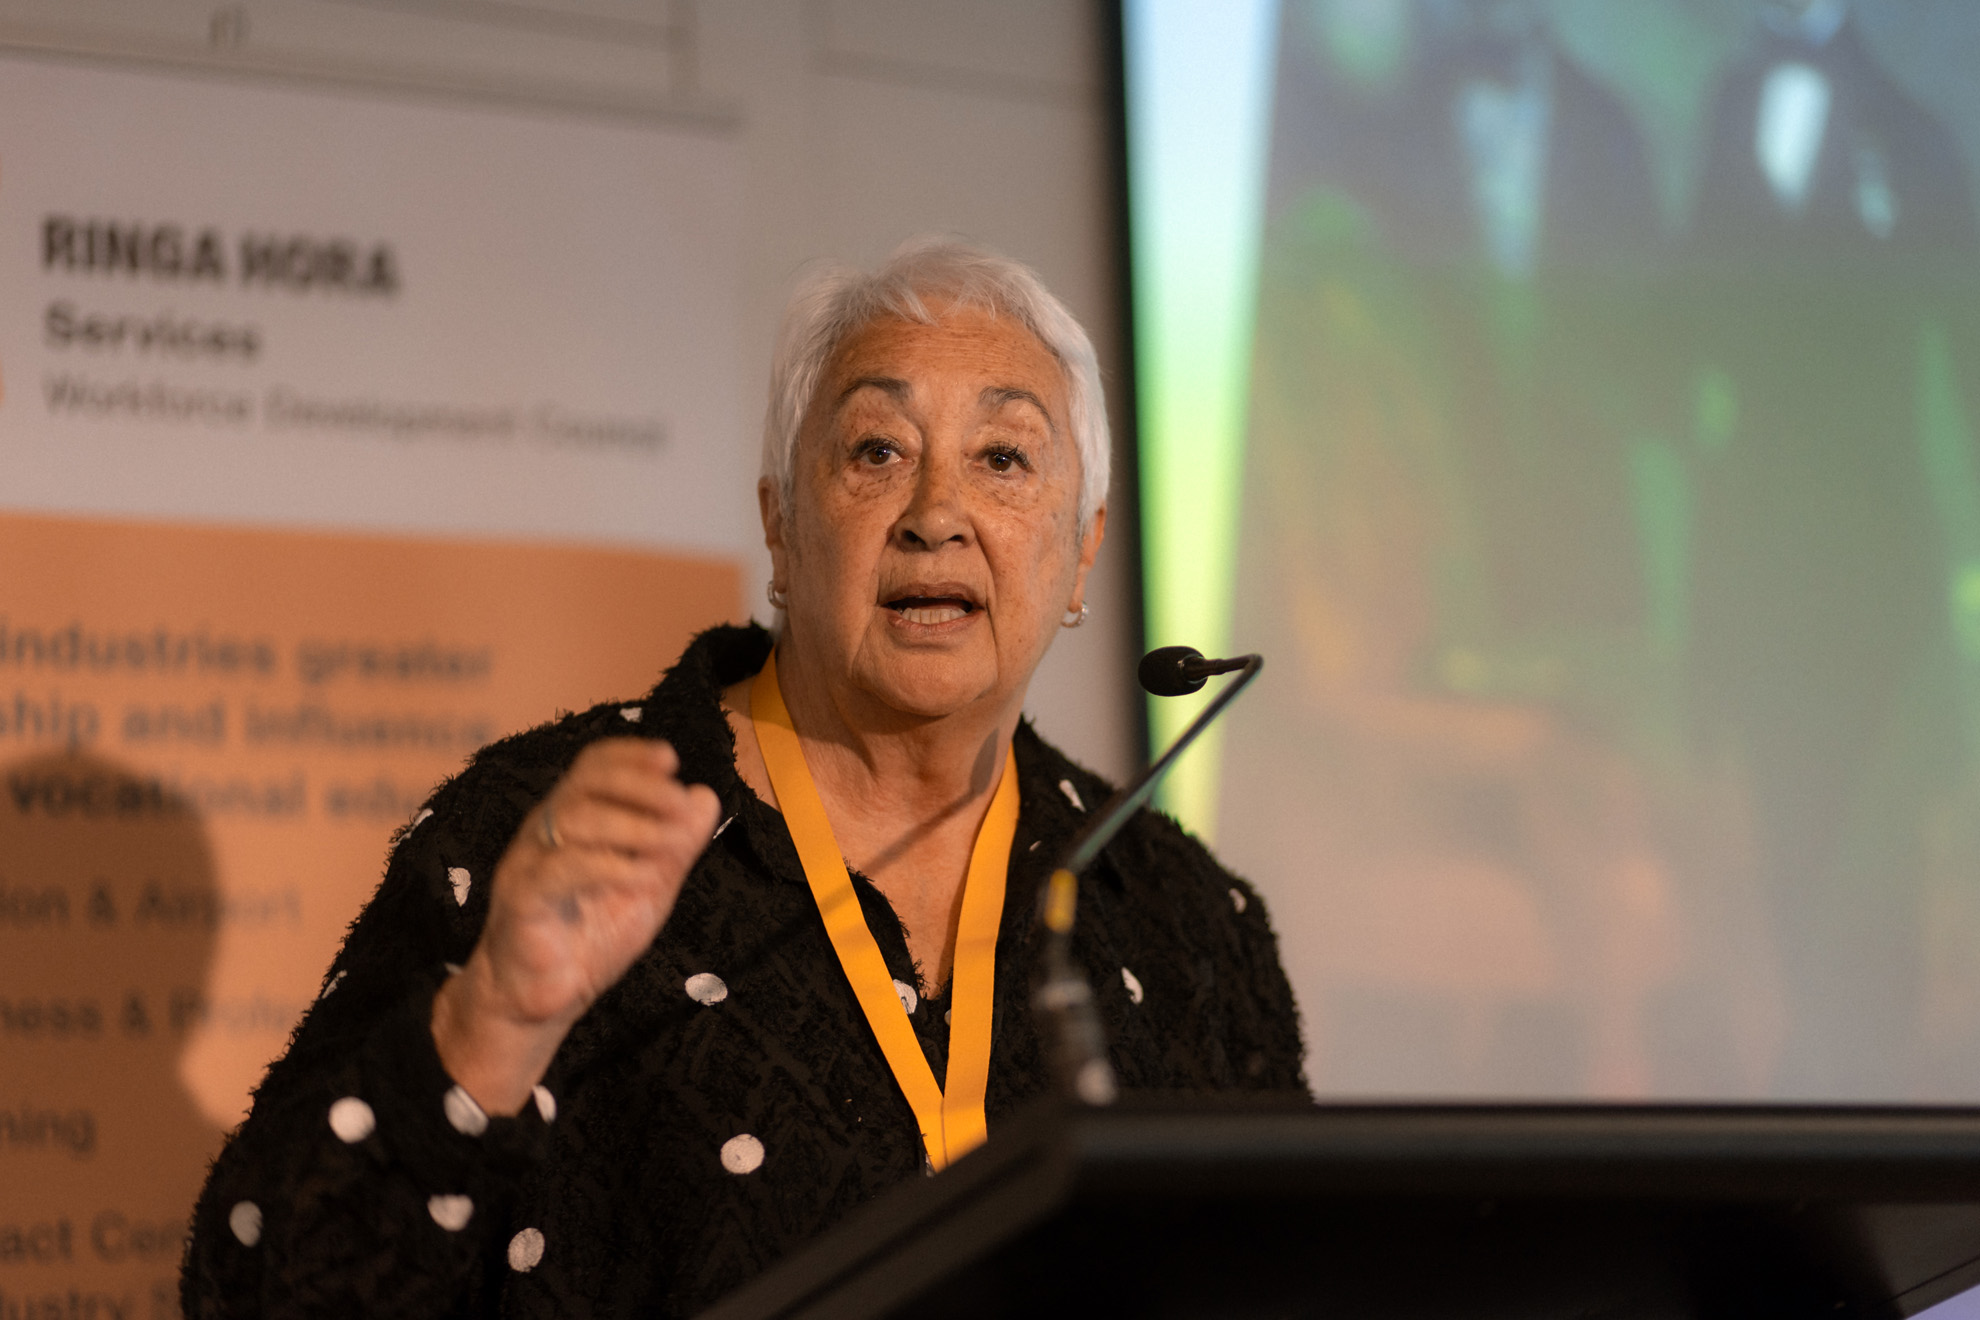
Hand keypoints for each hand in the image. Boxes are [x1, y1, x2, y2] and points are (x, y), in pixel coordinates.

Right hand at [432, 738, 720, 1112]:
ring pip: (574, 820)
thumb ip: (676, 846)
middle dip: (638, 785)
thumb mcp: (647, 888)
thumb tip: (704, 797)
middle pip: (585, 782)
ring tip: (670, 845)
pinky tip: (643, 878)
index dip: (631, 754)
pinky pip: (560, 870)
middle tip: (678, 803)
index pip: (594, 765)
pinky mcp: (521, 900)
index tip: (672, 759)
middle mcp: (545, 831)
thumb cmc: (588, 938)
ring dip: (632, 826)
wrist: (537, 1000)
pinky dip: (609, 867)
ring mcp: (528, 863)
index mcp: (573, 820)